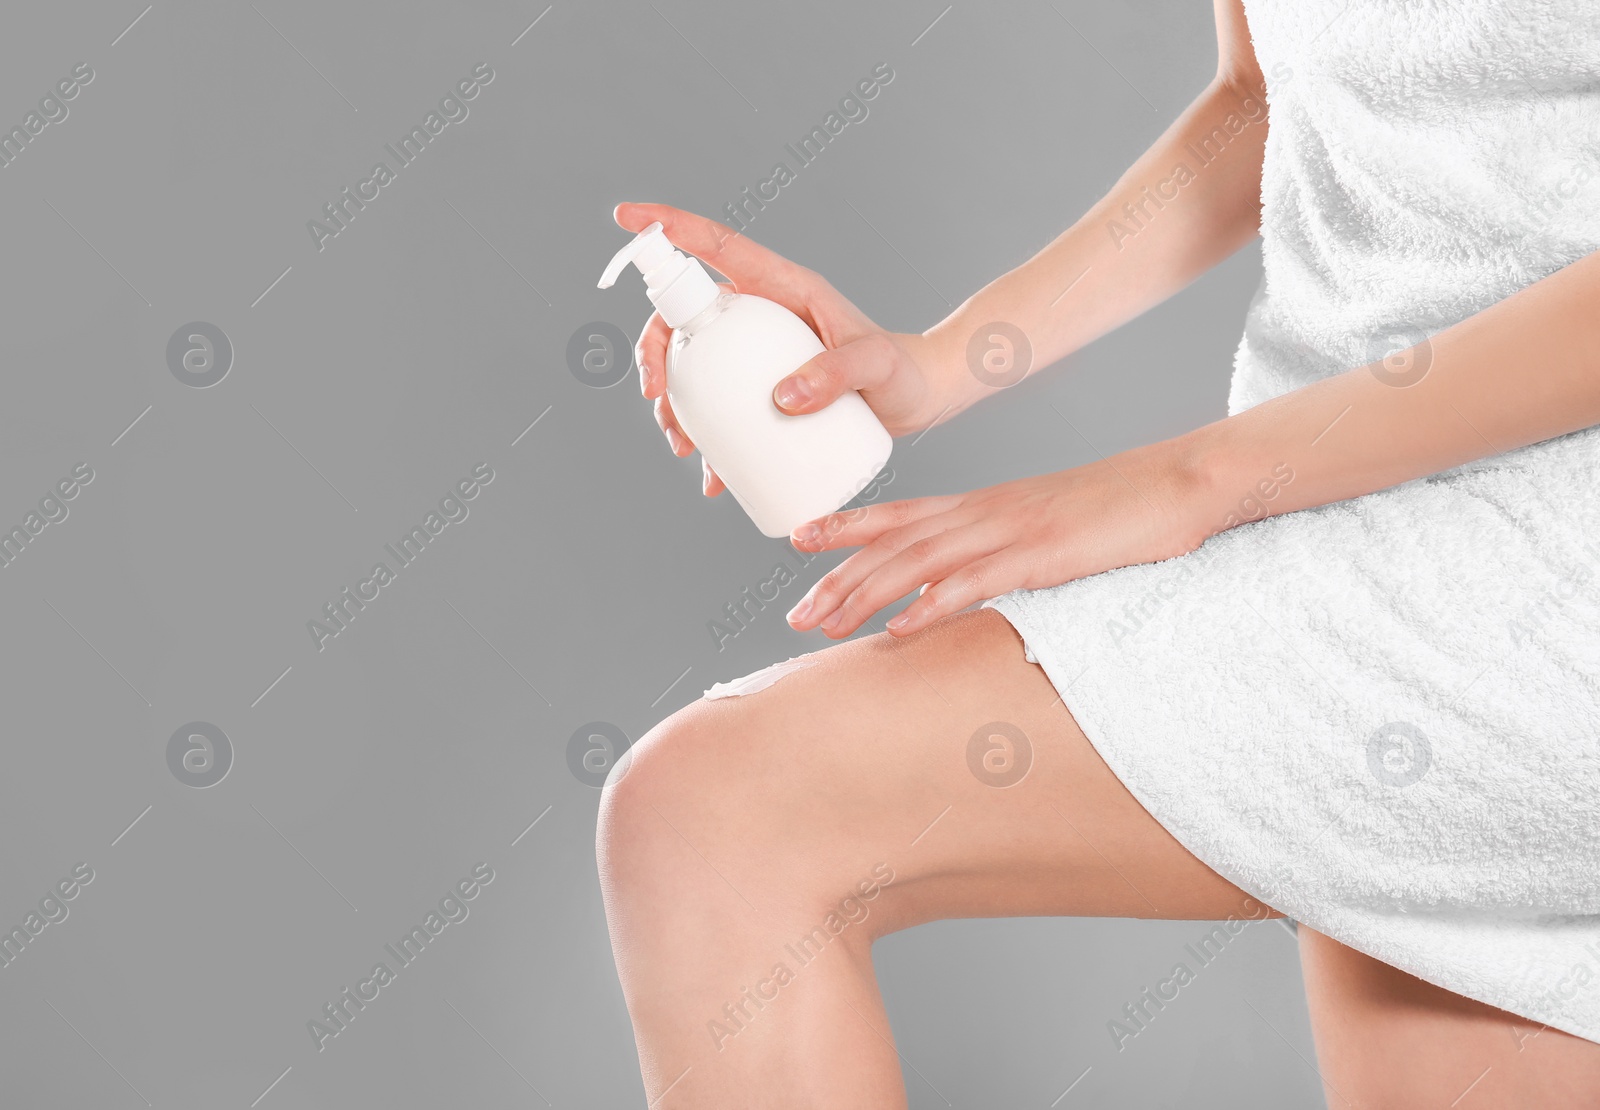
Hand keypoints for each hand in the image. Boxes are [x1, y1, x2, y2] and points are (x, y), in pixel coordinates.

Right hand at [615, 202, 963, 495]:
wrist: (920, 401)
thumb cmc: (904, 372)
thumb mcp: (877, 367)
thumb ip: (837, 373)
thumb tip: (782, 398)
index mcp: (781, 288)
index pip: (716, 247)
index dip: (669, 228)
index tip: (628, 219)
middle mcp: (762, 316)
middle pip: (685, 318)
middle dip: (655, 353)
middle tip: (657, 399)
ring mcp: (759, 355)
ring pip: (694, 368)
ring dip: (675, 406)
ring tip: (685, 449)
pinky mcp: (764, 391)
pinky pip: (722, 411)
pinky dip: (710, 444)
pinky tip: (713, 477)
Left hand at [783, 444, 1209, 638]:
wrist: (1181, 480)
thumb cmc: (1120, 509)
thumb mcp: (1049, 525)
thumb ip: (1006, 547)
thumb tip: (973, 579)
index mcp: (986, 504)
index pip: (901, 513)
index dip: (847, 525)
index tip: (798, 537)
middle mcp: (987, 512)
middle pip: (896, 545)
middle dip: (838, 578)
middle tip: (793, 614)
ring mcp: (1013, 531)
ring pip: (921, 562)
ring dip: (866, 594)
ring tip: (824, 624)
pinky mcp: (1046, 555)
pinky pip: (980, 582)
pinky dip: (936, 604)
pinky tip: (903, 627)